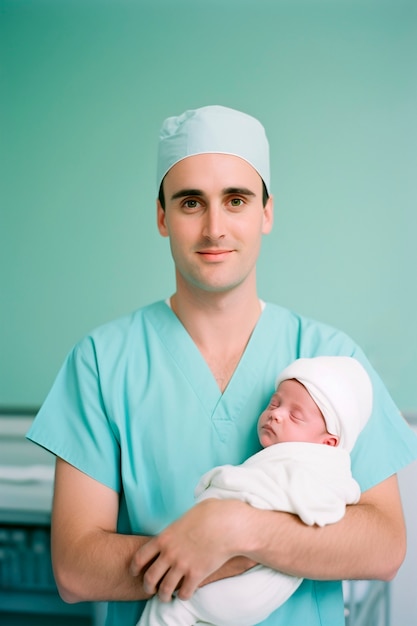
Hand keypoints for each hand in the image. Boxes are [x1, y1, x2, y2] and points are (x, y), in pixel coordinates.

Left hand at [130, 499, 252, 601]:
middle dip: (148, 586)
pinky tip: (185, 592)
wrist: (226, 524)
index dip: (135, 567)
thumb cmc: (209, 514)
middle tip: (150, 589)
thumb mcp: (185, 516)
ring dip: (163, 596)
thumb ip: (176, 526)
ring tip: (166, 597)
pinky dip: (183, 596)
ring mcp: (182, 565)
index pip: (140, 557)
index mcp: (164, 538)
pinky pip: (184, 593)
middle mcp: (169, 554)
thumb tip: (179, 526)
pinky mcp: (197, 574)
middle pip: (149, 578)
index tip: (135, 572)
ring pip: (165, 590)